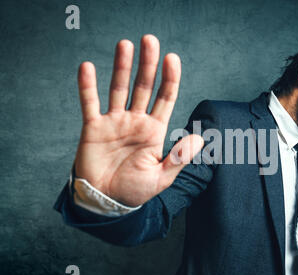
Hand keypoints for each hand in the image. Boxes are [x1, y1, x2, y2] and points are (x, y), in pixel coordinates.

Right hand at [73, 35, 203, 206]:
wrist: (106, 202)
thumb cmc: (135, 191)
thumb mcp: (161, 177)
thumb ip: (178, 158)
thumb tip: (199, 138)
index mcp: (154, 130)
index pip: (165, 98)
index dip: (170, 78)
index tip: (172, 58)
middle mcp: (136, 121)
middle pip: (144, 86)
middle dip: (148, 64)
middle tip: (150, 40)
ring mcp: (114, 122)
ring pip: (119, 88)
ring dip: (122, 67)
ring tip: (125, 44)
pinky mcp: (93, 128)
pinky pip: (89, 103)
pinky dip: (88, 86)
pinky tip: (88, 67)